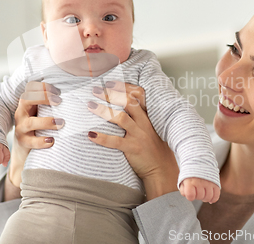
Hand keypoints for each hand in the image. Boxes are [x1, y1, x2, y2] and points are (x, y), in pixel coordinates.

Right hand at [9, 81, 63, 187]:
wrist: (27, 149)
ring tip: (61, 123)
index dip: (44, 87)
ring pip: (31, 122)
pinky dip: (42, 142)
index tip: (59, 91)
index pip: (31, 87)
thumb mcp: (44, 112)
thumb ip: (54, 104)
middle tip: (59, 101)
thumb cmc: (40, 126)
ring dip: (47, 122)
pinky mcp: (23, 142)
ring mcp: (21, 127)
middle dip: (43, 98)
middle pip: (26, 99)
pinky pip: (31, 141)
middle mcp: (22, 112)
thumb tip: (77, 95)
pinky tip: (52, 141)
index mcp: (27, 102)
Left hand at [87, 81, 178, 200]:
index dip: (124, 87)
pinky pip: (115, 142)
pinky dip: (102, 138)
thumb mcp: (152, 130)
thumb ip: (141, 119)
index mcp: (149, 117)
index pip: (138, 95)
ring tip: (90, 106)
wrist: (163, 170)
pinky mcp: (133, 149)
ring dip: (104, 111)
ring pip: (120, 118)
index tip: (110, 83)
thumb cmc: (155, 150)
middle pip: (127, 102)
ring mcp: (139, 136)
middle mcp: (144, 124)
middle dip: (111, 94)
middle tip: (96, 90)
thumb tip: (123, 107)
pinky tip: (90, 134)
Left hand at [179, 177, 220, 203]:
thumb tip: (187, 196)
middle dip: (197, 196)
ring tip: (203, 192)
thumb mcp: (183, 180)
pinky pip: (216, 196)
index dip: (190, 196)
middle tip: (197, 191)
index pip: (190, 196)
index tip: (191, 193)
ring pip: (208, 197)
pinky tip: (209, 196)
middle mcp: (200, 182)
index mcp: (190, 181)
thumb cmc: (190, 174)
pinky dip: (213, 198)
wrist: (199, 162)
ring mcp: (209, 183)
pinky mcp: (216, 183)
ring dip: (205, 197)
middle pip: (200, 197)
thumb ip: (183, 190)